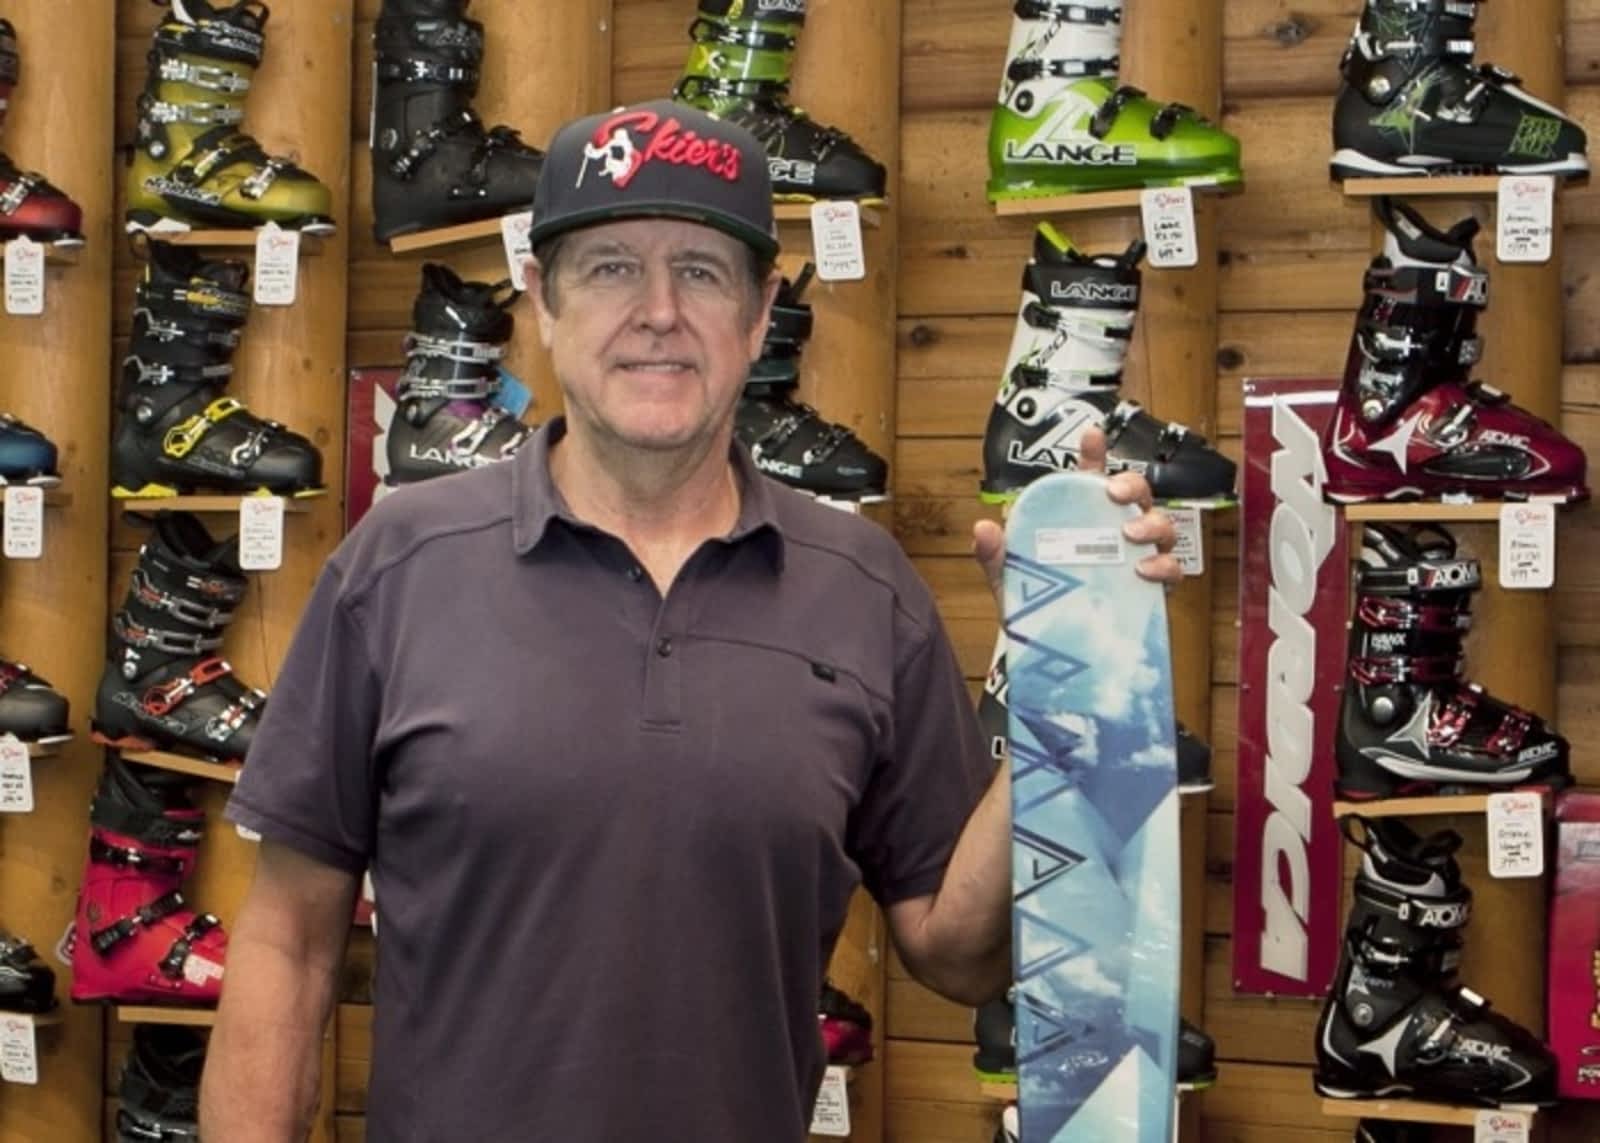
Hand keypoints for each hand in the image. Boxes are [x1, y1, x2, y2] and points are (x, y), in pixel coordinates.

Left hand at [972, 427, 1183, 608]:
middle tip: (1115, 493)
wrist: (1051, 647)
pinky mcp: (1151, 588)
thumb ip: (995, 553)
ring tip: (1131, 533)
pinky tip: (1144, 570)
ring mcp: (1136, 557)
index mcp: (1081, 517)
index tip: (1091, 434)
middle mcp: (1113, 530)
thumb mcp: (1011, 575)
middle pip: (1136, 493)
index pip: (1090, 477)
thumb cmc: (1037, 599)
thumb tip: (984, 528)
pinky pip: (1170, 571)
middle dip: (1131, 485)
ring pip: (1161, 526)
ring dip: (1151, 523)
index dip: (1094, 453)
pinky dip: (1163, 567)